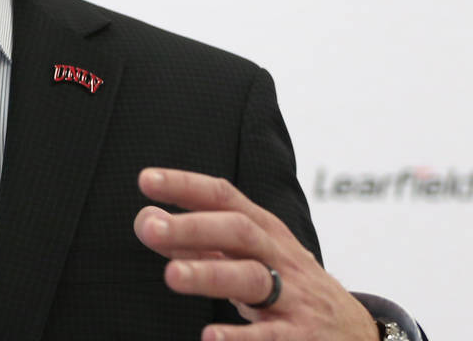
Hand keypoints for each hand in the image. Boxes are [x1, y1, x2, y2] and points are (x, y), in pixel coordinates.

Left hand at [133, 168, 377, 340]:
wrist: (357, 334)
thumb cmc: (288, 286)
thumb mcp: (249, 257)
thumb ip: (198, 241)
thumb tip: (147, 219)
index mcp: (264, 231)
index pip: (224, 197)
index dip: (185, 186)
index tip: (146, 180)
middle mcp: (279, 257)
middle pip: (238, 231)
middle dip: (193, 227)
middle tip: (149, 228)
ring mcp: (294, 297)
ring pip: (253, 279)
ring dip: (210, 275)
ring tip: (172, 275)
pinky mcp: (302, 337)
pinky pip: (271, 336)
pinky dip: (242, 337)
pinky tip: (212, 337)